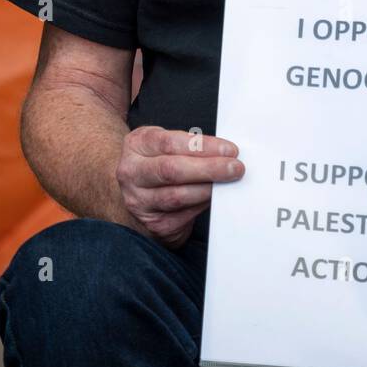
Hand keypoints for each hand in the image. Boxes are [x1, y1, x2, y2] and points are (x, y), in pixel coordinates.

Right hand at [116, 125, 243, 249]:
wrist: (136, 191)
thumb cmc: (157, 161)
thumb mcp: (164, 144)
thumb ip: (189, 145)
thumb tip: (225, 153)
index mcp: (136, 145)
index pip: (170, 143)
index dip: (203, 146)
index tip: (230, 149)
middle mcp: (132, 173)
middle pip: (172, 171)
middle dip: (209, 169)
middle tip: (235, 168)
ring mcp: (139, 201)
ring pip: (177, 197)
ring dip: (208, 190)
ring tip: (229, 183)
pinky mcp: (153, 224)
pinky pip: (183, 216)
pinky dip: (202, 205)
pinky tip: (213, 198)